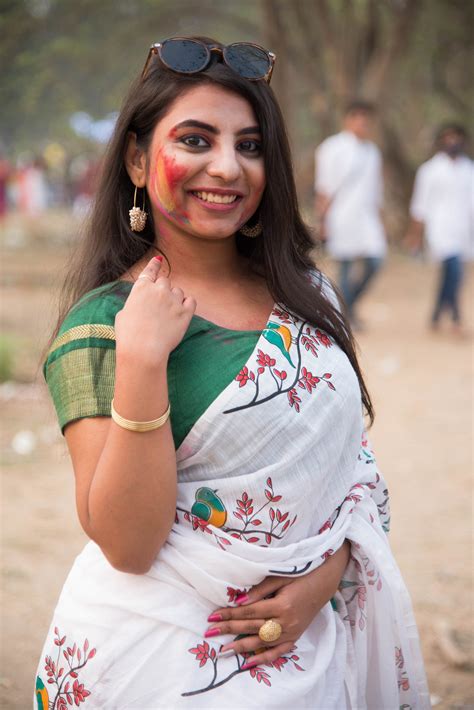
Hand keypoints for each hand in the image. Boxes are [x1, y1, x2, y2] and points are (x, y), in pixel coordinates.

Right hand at [115, 255, 195, 367]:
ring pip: (178, 291)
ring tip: (168, 313)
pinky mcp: (185, 312)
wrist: (143, 350)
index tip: (159, 259)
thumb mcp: (123, 315)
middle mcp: (158, 290)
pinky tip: (183, 311)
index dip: (154, 264)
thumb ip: (134, 305)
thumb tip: (140, 306)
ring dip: (175, 298)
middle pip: (165, 281)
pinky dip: (187, 304)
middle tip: (160, 304)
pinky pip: (191, 301)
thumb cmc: (128, 335)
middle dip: (163, 290)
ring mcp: (173, 300)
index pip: (150, 270)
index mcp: (141, 288)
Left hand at [205, 541, 349, 668]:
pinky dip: (263, 658)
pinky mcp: (295, 637)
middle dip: (230, 629)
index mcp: (281, 605)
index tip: (213, 617)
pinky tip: (248, 663)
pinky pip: (278, 652)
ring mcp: (291, 632)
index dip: (230, 614)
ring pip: (262, 642)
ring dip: (241, 647)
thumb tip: (239, 601)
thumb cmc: (301, 574)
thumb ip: (259, 590)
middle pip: (252, 627)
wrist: (324, 582)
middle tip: (210, 632)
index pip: (249, 612)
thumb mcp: (280, 577)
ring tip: (224, 650)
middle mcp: (286, 622)